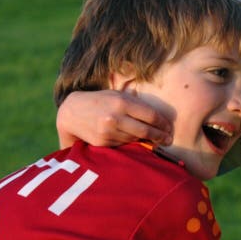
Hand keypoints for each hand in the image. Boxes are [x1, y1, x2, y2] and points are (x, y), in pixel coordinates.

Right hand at [56, 90, 171, 147]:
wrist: (71, 113)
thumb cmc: (100, 101)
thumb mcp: (117, 95)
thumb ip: (136, 104)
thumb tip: (160, 117)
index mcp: (121, 102)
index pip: (151, 116)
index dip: (163, 124)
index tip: (169, 128)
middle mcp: (115, 117)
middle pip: (146, 130)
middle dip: (161, 136)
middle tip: (169, 140)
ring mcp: (108, 132)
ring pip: (136, 139)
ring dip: (148, 140)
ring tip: (156, 140)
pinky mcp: (103, 143)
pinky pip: (124, 144)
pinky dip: (132, 143)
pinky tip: (137, 141)